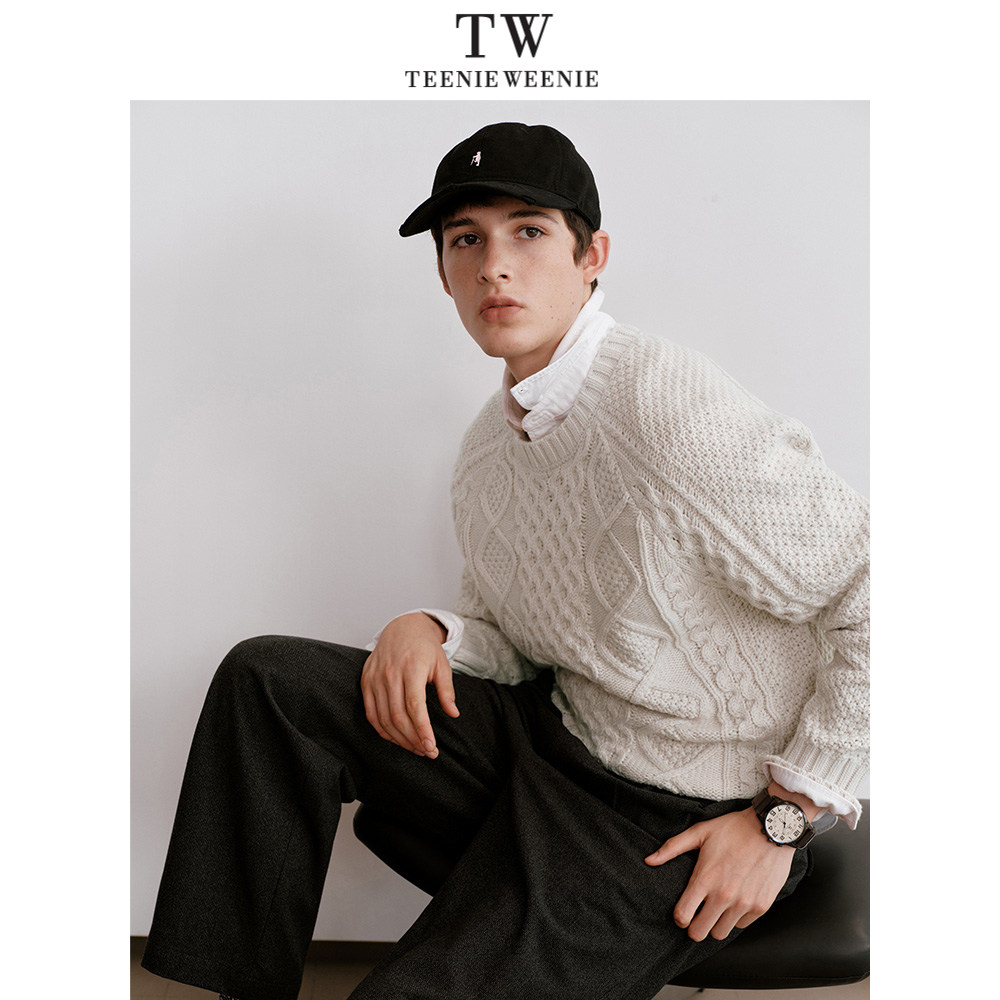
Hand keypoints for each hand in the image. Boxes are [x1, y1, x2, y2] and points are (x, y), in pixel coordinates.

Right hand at [361, 612, 459, 757]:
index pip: (414, 706)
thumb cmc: (425, 648)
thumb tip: (454, 714)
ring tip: (416, 748)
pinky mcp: (366, 682)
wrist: (402, 628)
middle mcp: (390, 674)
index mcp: (411, 667)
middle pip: (398, 716)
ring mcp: (374, 678)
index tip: (431, 747)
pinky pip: (371, 713)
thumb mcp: (442, 664)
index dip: (422, 730)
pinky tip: (396, 738)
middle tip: (428, 752)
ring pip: (384, 718)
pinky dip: (382, 730)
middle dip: (413, 739)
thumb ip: (447, 690)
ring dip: (400, 739)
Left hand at [644, 807, 793, 941]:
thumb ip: (672, 848)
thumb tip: (648, 860)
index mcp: (705, 879)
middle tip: (697, 915)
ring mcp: (744, 903)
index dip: (679, 918)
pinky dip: (736, 918)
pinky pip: (742, 925)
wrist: (770, 829)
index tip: (682, 913)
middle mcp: (724, 895)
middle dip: (695, 927)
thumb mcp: (700, 832)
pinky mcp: (761, 906)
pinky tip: (735, 901)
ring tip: (716, 908)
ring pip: (720, 933)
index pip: (683, 916)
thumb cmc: (733, 829)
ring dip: (716, 924)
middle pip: (700, 933)